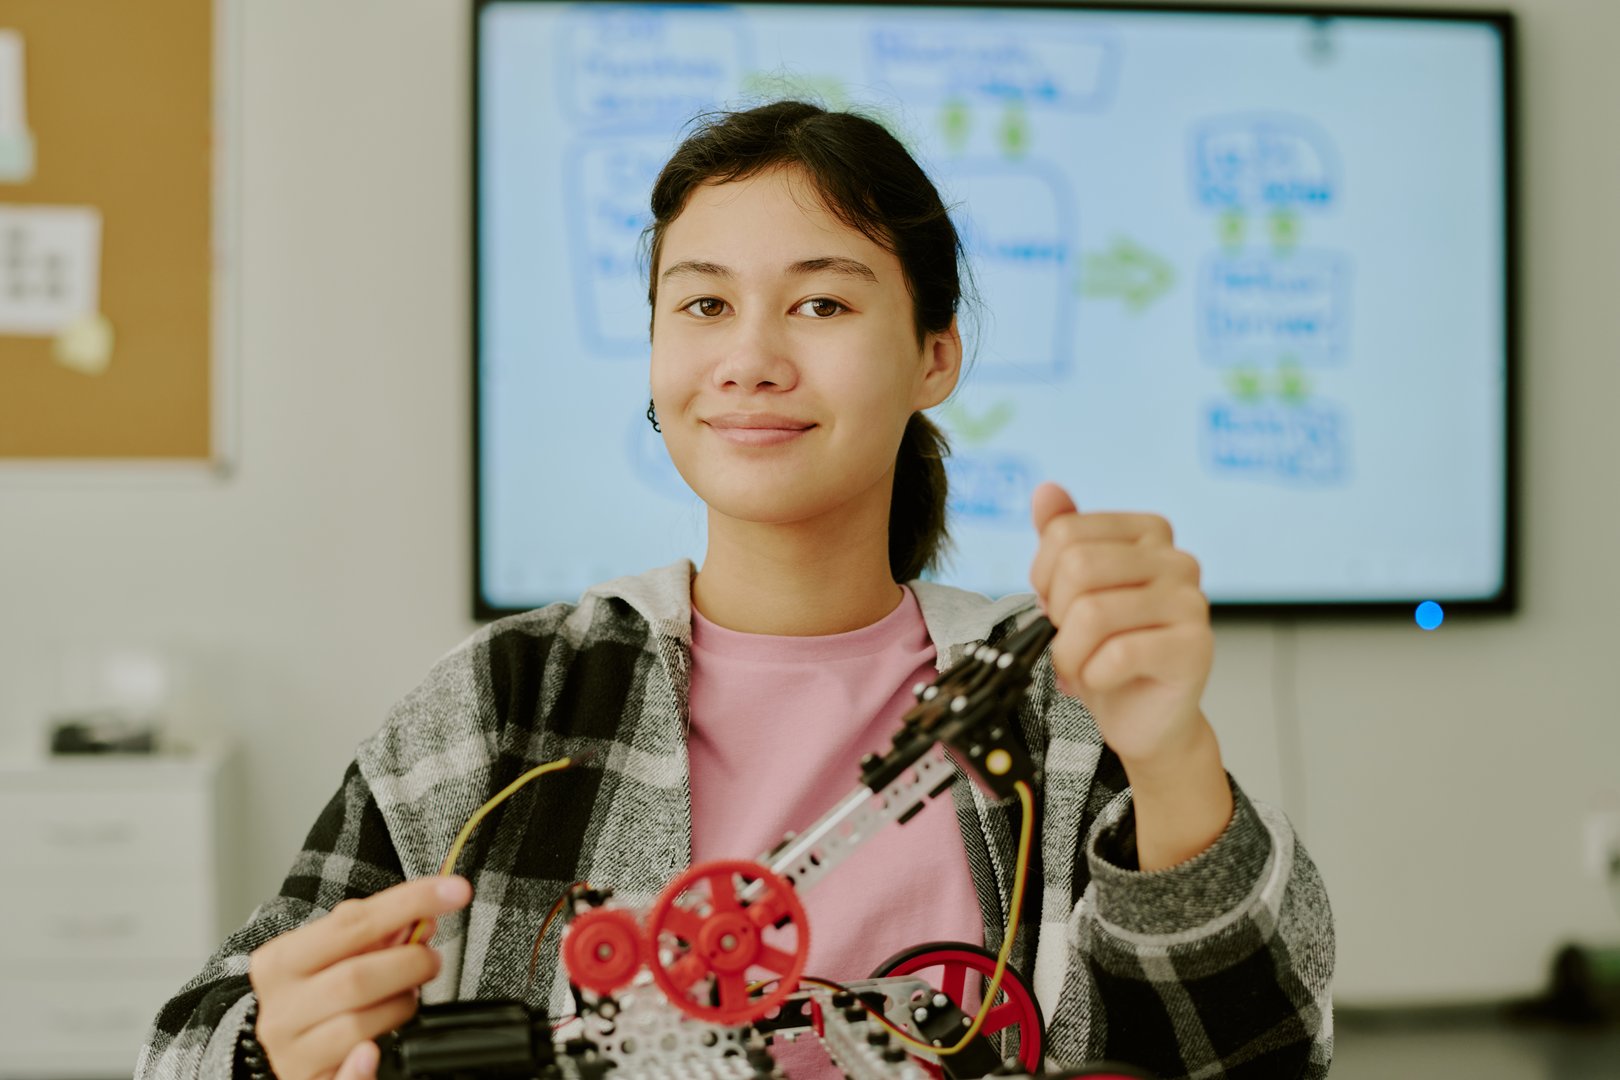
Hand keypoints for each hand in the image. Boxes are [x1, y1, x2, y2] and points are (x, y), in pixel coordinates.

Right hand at [247, 875, 472, 1079]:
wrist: (279, 1042)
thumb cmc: (314, 989)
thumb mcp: (332, 953)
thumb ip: (375, 932)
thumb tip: (423, 916)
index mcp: (281, 962)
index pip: (353, 922)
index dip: (410, 903)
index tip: (454, 892)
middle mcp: (280, 1008)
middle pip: (356, 978)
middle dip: (409, 963)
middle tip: (430, 960)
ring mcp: (291, 1051)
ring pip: (358, 1026)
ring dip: (400, 1006)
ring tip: (407, 995)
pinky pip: (342, 1079)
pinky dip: (359, 1070)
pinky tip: (371, 1055)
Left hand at [1028, 481, 1214, 770]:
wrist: (1142, 716)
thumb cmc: (1105, 650)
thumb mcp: (1071, 590)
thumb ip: (1061, 536)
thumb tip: (1046, 490)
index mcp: (1148, 532)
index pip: (1065, 533)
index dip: (1043, 578)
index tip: (1057, 607)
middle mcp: (1177, 559)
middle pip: (1078, 567)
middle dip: (1056, 616)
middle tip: (1069, 641)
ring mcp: (1192, 602)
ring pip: (1092, 613)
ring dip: (1070, 653)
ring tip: (1080, 667)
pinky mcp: (1196, 648)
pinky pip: (1118, 654)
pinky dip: (1093, 675)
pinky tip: (1104, 681)